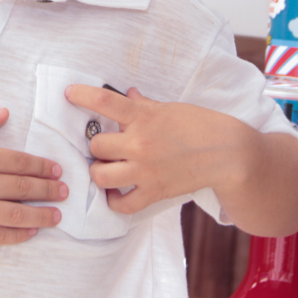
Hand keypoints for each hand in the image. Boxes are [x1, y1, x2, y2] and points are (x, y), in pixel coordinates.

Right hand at [0, 107, 66, 244]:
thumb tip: (5, 113)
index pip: (21, 163)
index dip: (42, 167)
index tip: (56, 170)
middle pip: (24, 188)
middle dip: (49, 190)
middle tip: (64, 191)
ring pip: (17, 215)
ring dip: (42, 215)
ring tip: (57, 216)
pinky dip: (18, 234)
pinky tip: (31, 231)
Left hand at [65, 85, 254, 214]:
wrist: (228, 153)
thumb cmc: (200, 124)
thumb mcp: (169, 108)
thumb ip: (143, 104)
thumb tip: (127, 94)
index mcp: (143, 116)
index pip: (102, 101)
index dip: (81, 95)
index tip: (69, 93)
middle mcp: (139, 143)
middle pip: (95, 145)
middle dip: (97, 145)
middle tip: (105, 146)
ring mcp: (145, 170)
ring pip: (100, 175)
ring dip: (100, 171)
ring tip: (107, 168)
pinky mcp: (154, 192)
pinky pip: (122, 204)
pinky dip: (115, 200)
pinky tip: (117, 193)